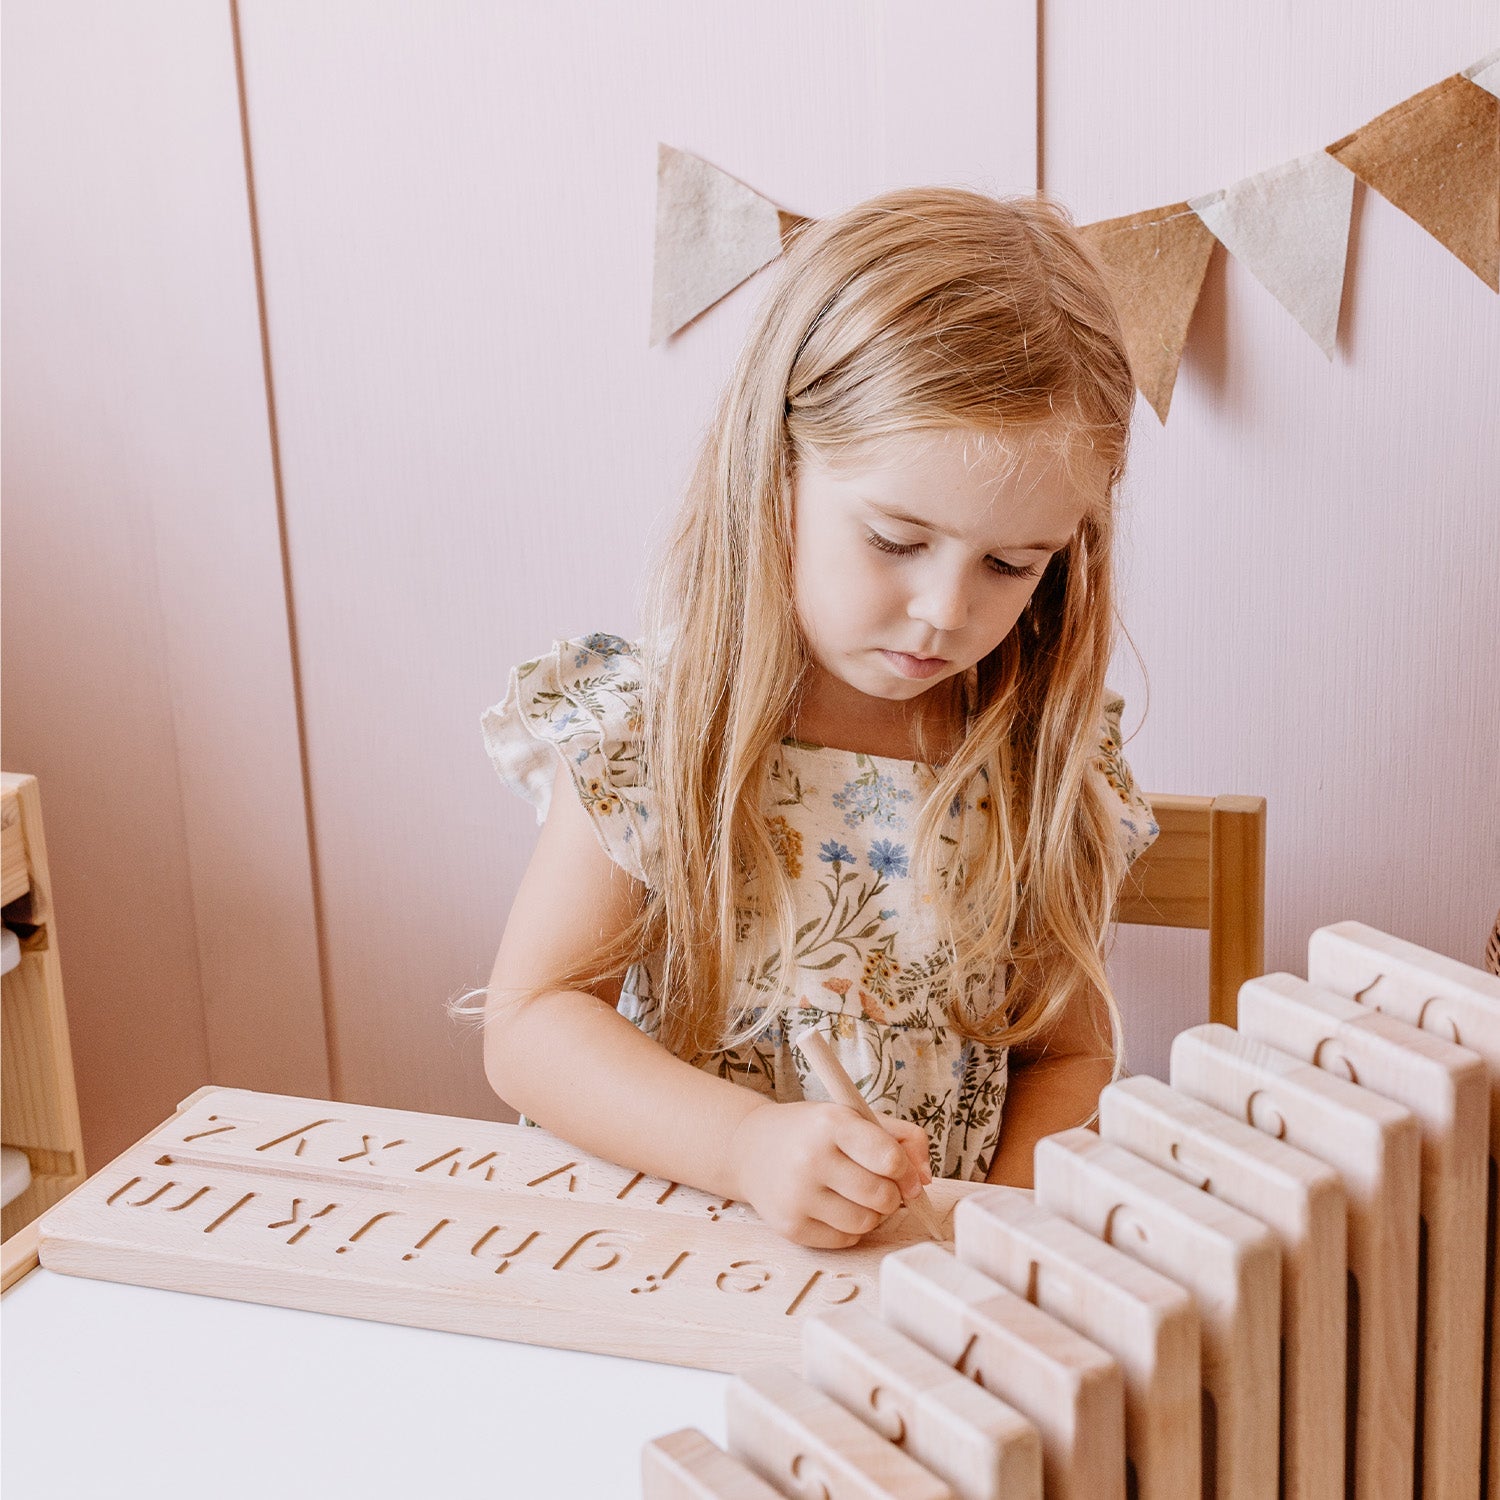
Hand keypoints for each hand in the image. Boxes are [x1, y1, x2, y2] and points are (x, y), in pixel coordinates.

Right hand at [726, 1101, 933, 1248]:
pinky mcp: (790, 1226)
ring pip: (866, 1223)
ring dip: (873, 1214)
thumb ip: (900, 1137)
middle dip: (892, 1195)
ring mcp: (798, 1196)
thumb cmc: (810, 1132)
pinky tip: (836, 1207)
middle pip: (882, 1196)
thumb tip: (925, 1178)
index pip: (889, 1158)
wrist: (749, 1148)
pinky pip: (845, 1240)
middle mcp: (811, 1159)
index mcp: (831, 1124)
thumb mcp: (852, 1117)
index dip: (908, 1172)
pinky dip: (850, 1229)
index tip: (908, 1175)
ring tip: (858, 1196)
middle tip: (881, 1186)